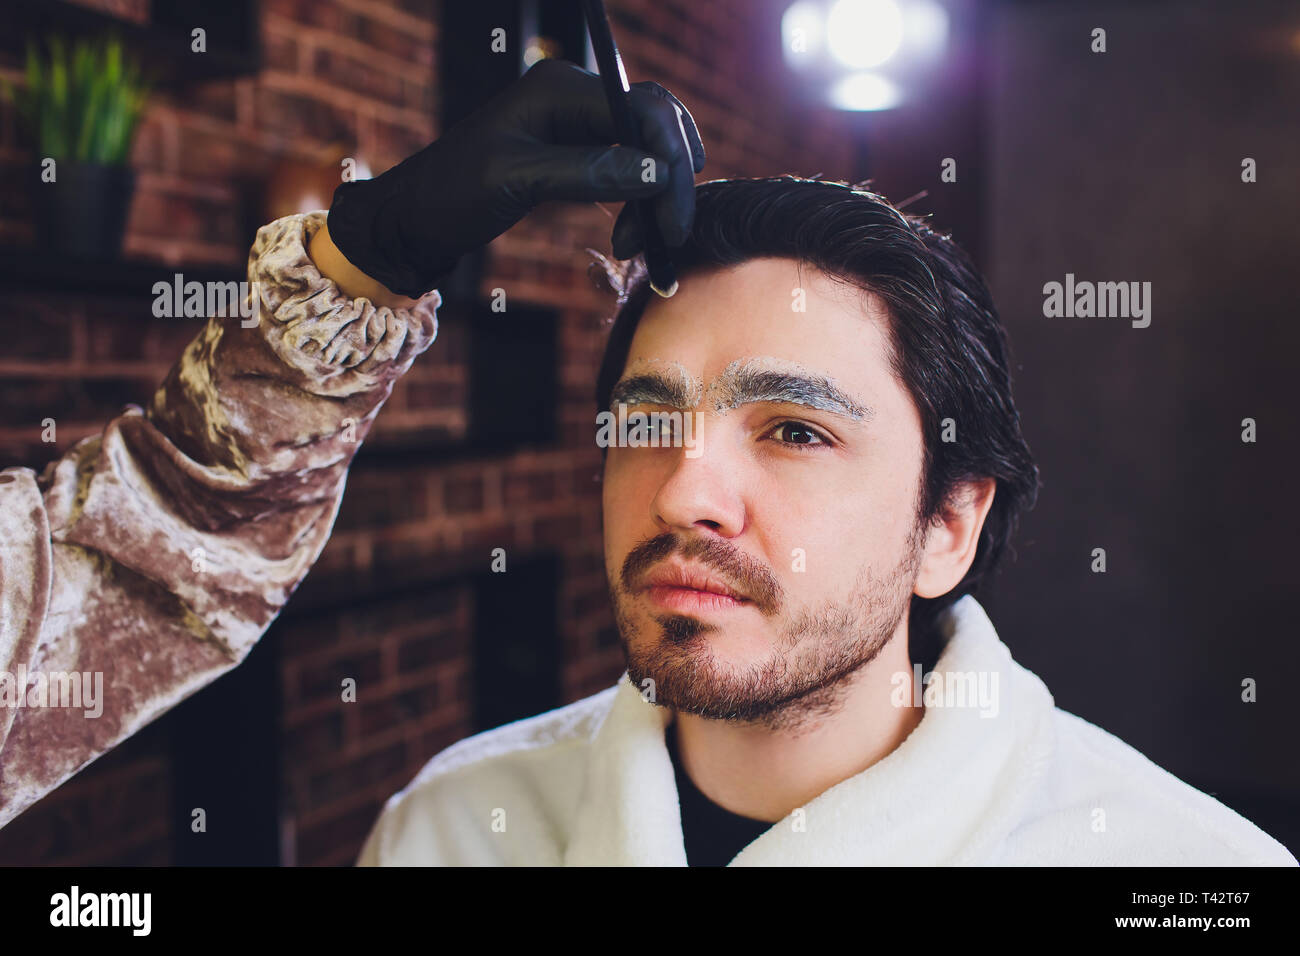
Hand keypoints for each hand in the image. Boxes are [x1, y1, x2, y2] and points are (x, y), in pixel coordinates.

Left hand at [326, 57, 706, 298]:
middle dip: (670, 182)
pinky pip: (626, 167)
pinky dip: (637, 201)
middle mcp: (572, 96)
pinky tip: (628, 234)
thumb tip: (657, 173)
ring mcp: (575, 123)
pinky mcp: (573, 152)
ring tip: (636, 243)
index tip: (673, 222)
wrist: (413, 219)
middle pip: (655, 125)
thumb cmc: (450, 196)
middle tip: (668, 237)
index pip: (644, 110)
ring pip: (646, 148)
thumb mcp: (515, 182)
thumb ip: (586, 172)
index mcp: (559, 88)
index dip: (672, 163)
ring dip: (655, 196)